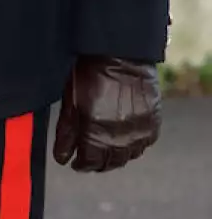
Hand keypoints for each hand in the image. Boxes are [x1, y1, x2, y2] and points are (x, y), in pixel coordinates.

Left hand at [53, 56, 161, 171]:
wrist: (120, 53)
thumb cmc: (90, 75)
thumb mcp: (70, 105)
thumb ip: (66, 135)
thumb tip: (63, 159)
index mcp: (97, 134)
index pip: (90, 164)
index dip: (81, 165)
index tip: (77, 162)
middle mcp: (121, 137)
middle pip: (111, 163)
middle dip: (98, 162)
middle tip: (91, 156)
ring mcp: (140, 130)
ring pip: (129, 156)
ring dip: (117, 155)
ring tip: (107, 146)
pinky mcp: (154, 121)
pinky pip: (146, 143)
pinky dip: (135, 143)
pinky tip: (125, 135)